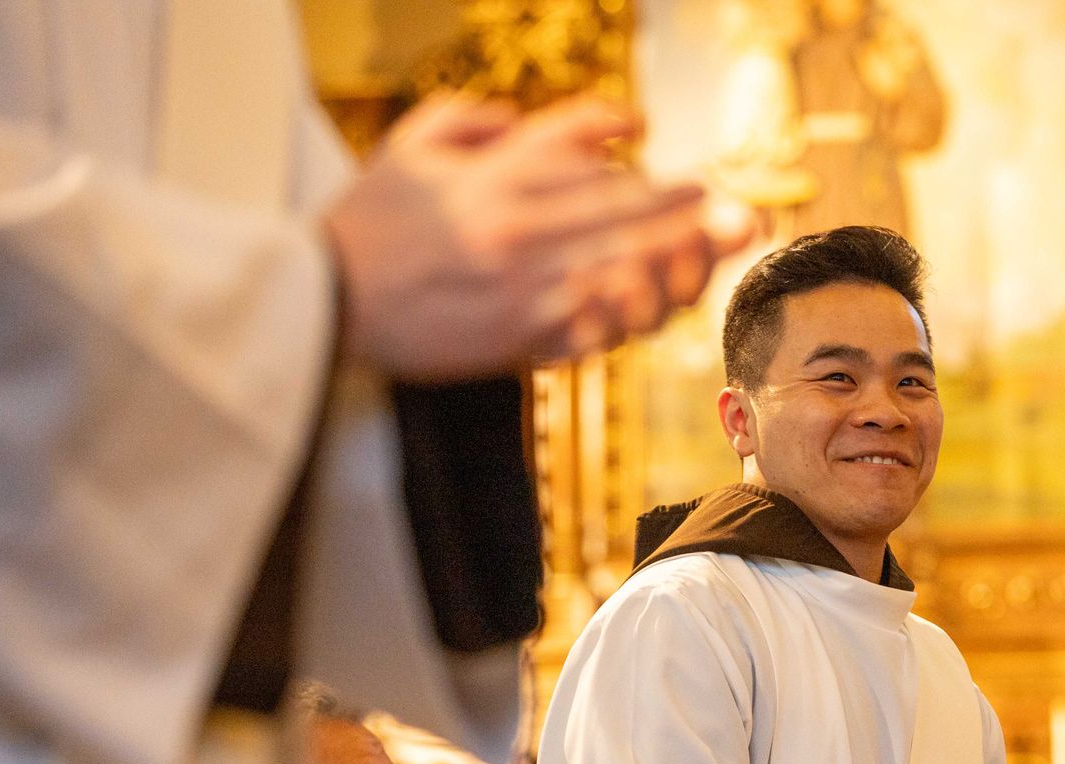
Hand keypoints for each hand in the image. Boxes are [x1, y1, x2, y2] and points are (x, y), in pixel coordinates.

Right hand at [324, 94, 754, 380]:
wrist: (322, 302)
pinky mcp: (518, 341)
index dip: (636, 155)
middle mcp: (519, 229)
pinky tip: (661, 307)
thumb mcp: (410, 146)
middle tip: (742, 211)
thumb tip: (535, 121)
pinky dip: (628, 319)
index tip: (675, 159)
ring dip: (679, 264)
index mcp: (496, 180)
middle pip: (623, 214)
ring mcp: (524, 289)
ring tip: (719, 254)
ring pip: (622, 271)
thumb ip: (474, 120)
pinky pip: (591, 331)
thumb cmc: (369, 223)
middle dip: (690, 212)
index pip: (586, 157)